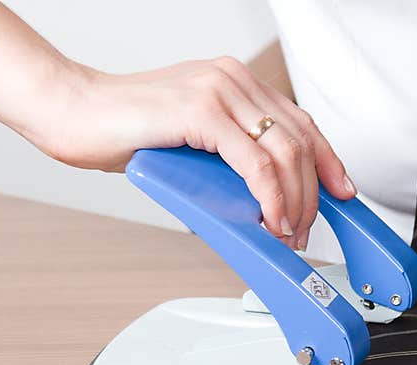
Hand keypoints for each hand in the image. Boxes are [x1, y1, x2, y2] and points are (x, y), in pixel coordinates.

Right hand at [39, 58, 355, 248]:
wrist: (73, 113)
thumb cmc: (125, 130)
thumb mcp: (194, 141)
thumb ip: (230, 157)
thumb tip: (262, 199)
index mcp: (235, 82)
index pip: (300, 123)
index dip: (328, 162)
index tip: (343, 193)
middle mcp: (233, 79)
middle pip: (300, 141)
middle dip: (312, 194)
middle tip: (304, 230)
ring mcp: (219, 91)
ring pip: (286, 153)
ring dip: (295, 202)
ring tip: (288, 233)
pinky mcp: (202, 112)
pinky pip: (256, 163)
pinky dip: (271, 197)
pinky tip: (271, 219)